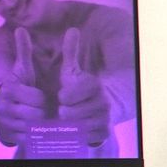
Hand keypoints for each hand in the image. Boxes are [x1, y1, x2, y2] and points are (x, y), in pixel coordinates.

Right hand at [0, 27, 49, 144]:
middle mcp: (4, 106)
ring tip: (36, 117)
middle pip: (37, 113)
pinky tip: (31, 127)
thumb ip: (23, 51)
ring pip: (33, 126)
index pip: (38, 98)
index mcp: (10, 89)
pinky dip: (33, 134)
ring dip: (39, 123)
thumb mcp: (22, 70)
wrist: (0, 107)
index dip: (43, 99)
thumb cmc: (18, 87)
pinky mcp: (7, 135)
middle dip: (42, 112)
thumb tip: (20, 29)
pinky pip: (27, 137)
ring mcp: (5, 122)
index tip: (39, 97)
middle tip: (40, 109)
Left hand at [55, 27, 111, 144]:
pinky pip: (81, 137)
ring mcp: (105, 118)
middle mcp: (103, 101)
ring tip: (71, 117)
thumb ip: (71, 52)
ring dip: (68, 124)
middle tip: (67, 108)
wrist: (100, 108)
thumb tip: (72, 30)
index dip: (62, 96)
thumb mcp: (71, 71)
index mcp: (94, 85)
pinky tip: (77, 127)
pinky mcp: (104, 133)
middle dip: (63, 111)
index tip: (64, 95)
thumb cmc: (78, 89)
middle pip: (68, 112)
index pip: (66, 95)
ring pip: (73, 126)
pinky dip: (76, 134)